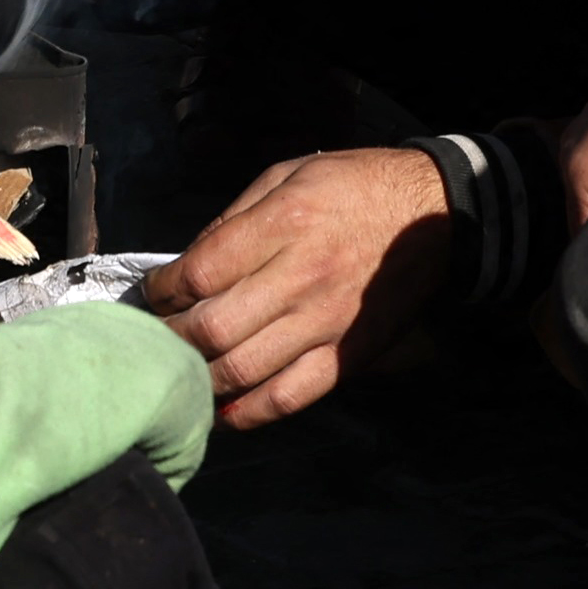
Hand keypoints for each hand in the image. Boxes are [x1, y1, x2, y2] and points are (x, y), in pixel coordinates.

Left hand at [132, 146, 451, 427]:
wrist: (437, 215)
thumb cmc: (355, 187)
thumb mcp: (288, 175)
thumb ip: (235, 220)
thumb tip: (187, 266)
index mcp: (285, 223)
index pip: (201, 273)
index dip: (162, 290)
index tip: (150, 294)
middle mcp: (303, 277)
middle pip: (214, 328)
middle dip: (170, 339)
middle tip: (153, 338)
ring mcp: (327, 323)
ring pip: (244, 369)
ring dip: (199, 378)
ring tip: (178, 372)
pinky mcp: (348, 356)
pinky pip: (291, 396)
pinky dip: (250, 413)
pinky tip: (223, 413)